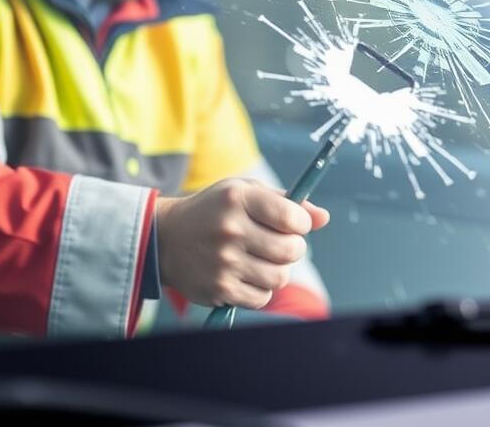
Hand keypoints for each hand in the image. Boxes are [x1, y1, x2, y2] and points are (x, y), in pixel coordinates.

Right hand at [155, 178, 329, 308]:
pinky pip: (262, 298)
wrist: (166, 239)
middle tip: (279, 245)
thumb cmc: (214, 211)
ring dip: (277, 271)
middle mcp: (231, 229)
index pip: (293, 218)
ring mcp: (223, 261)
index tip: (292, 225)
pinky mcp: (219, 288)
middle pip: (291, 251)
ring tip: (261, 260)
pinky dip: (260, 289)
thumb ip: (286, 203)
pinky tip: (246, 274)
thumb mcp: (245, 193)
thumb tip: (324, 218)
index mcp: (239, 198)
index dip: (301, 224)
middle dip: (293, 249)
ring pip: (280, 277)